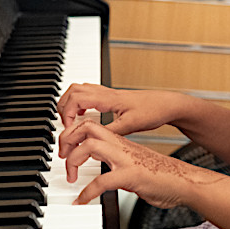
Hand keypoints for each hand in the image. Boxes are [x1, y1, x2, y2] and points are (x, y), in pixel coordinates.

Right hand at [56, 83, 183, 134]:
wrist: (166, 104)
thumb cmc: (152, 111)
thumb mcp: (130, 126)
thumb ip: (109, 132)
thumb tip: (91, 139)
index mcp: (107, 98)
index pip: (76, 99)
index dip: (66, 114)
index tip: (68, 129)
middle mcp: (105, 93)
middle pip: (72, 91)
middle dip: (62, 108)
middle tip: (64, 126)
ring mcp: (107, 93)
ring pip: (78, 89)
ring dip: (69, 103)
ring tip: (69, 121)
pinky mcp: (111, 97)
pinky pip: (87, 93)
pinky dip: (79, 103)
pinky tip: (83, 115)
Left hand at [59, 118, 222, 205]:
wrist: (186, 182)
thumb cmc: (163, 176)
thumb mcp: (134, 166)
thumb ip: (117, 167)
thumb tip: (102, 177)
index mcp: (121, 143)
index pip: (91, 126)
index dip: (73, 133)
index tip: (64, 149)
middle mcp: (122, 146)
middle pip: (87, 127)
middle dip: (67, 140)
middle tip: (62, 159)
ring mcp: (126, 159)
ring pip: (91, 145)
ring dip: (73, 161)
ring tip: (70, 179)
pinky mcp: (132, 176)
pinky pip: (102, 181)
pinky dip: (87, 192)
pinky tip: (82, 201)